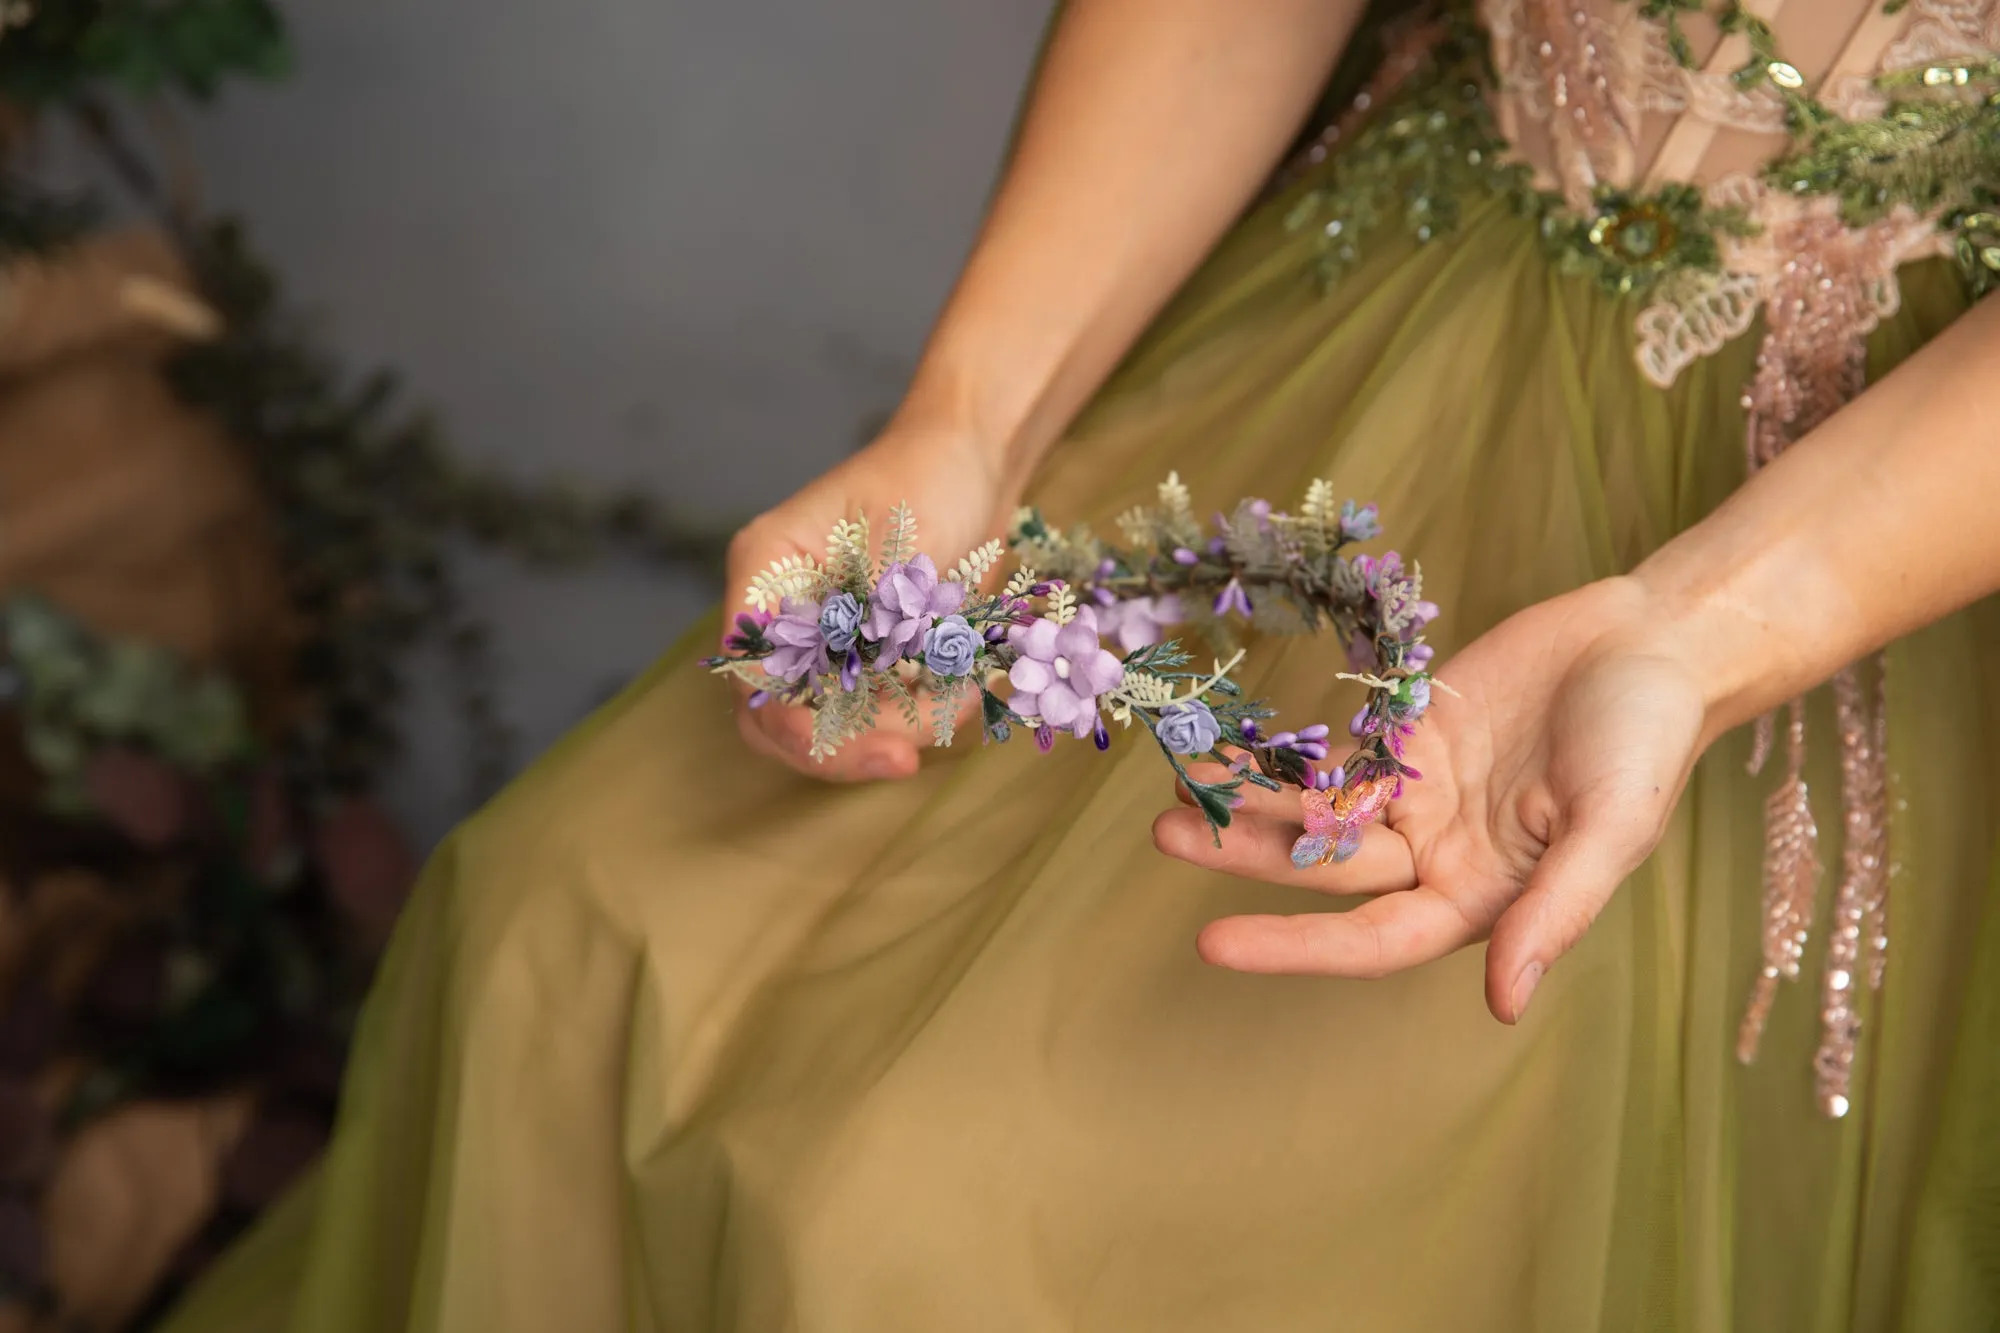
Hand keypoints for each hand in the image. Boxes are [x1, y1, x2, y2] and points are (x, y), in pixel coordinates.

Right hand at [723, 424, 1016, 780]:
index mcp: (766, 570)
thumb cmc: (928, 477)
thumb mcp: (899, 535)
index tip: (861, 741)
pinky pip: (875, 711)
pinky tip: (963, 689)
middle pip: (777, 714)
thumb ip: (872, 607)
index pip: (752, 670)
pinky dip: (918, 714)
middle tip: (904, 758)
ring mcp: (821, 638)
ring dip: (893, 729)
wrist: (973, 463)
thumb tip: (858, 674)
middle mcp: (781, 612)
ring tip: (959, 699)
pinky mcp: (863, 657)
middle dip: (841, 744)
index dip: (794, 720)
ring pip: (829, 722)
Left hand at [1152, 576, 1712, 1022]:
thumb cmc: (1647, 743)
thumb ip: (1554, 913)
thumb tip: (1504, 1005)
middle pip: (1326, 870)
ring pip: (1316, 811)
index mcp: (1483, 900)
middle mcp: (1437, 857)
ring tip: (1174, 785)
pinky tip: (1218, 746)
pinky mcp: (1406, 734)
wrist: (1653, 642)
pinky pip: (1331, 753)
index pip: (1372, 940)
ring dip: (1246, 802)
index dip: (1293, 945)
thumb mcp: (1611, 830)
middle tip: (1166, 834)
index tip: (1211, 943)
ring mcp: (1417, 794)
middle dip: (1245, 854)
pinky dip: (1277, 753)